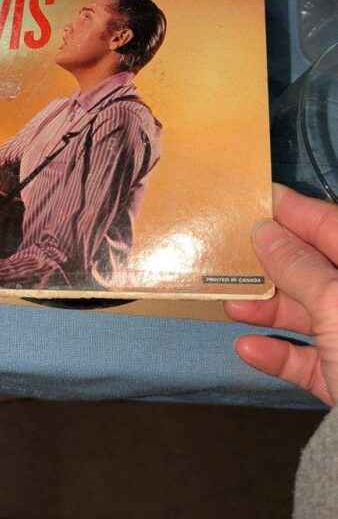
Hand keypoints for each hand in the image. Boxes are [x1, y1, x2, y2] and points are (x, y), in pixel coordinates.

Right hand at [224, 183, 337, 406]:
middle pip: (316, 271)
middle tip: (231, 254)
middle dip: (272, 266)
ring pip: (310, 315)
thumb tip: (265, 230)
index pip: (331, 226)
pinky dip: (279, 353)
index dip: (294, 212)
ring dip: (268, 310)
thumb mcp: (335, 302)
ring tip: (230, 305)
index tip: (254, 198)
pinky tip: (248, 349)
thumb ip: (298, 266)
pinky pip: (309, 359)